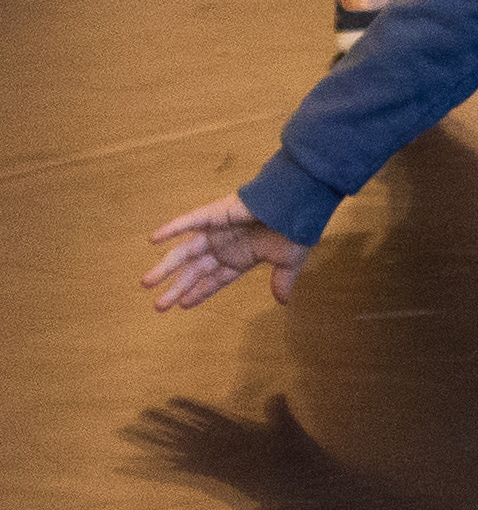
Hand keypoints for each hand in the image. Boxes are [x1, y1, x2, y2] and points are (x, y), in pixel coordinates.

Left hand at [143, 196, 307, 310]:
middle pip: (194, 272)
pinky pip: (189, 222)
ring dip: (165, 267)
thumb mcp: (289, 261)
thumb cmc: (296, 230)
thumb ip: (282, 281)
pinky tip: (154, 239)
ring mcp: (216, 231)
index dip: (198, 293)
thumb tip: (284, 302)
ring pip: (185, 252)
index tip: (182, 306)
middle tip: (157, 307)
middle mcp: (223, 247)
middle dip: (176, 288)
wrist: (299, 202)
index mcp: (240, 259)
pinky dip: (172, 229)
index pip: (214, 280)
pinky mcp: (214, 214)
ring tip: (146, 284)